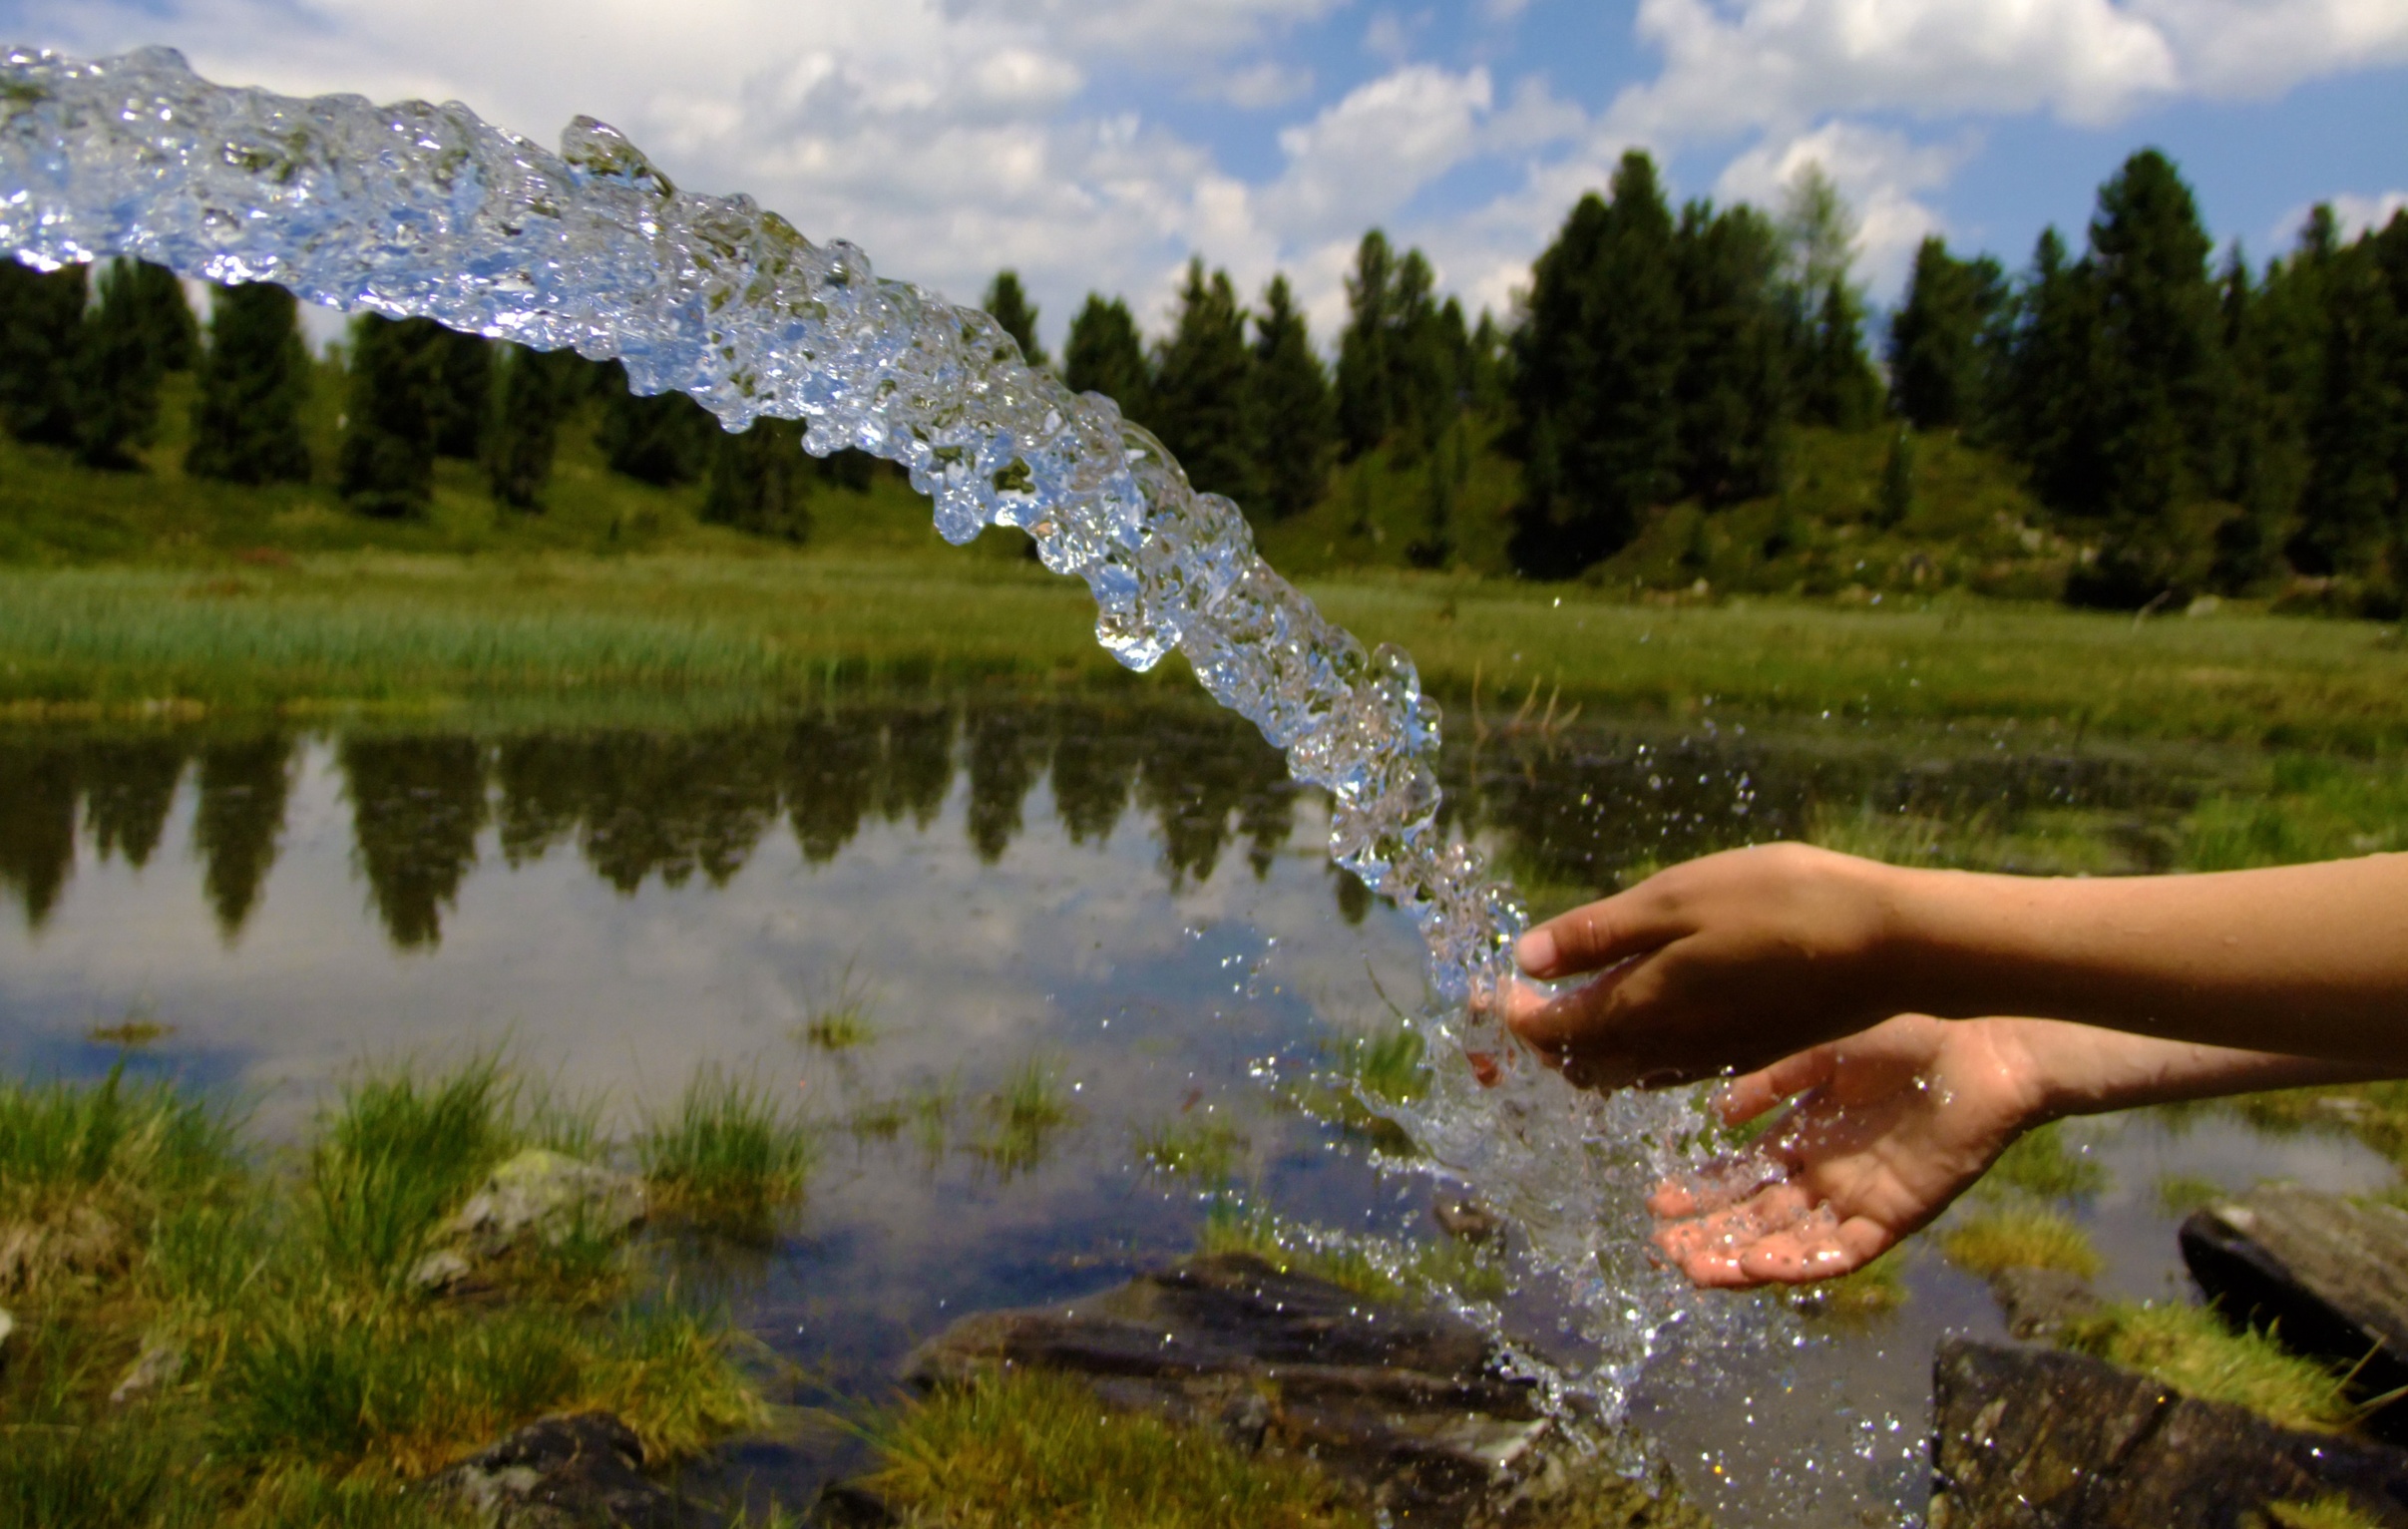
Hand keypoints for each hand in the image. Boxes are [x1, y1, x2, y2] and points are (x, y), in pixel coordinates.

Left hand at [1505, 843, 1903, 1088]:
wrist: (1889, 946)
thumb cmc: (1782, 904)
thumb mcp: (1678, 898)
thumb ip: (1599, 935)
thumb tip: (1525, 960)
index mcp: (1642, 1008)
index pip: (1551, 1029)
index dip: (1512, 1015)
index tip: (1486, 994)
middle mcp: (1669, 1047)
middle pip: (1582, 1062)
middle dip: (1541, 1039)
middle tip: (1514, 1008)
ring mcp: (1711, 1056)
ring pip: (1624, 1071)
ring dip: (1585, 1050)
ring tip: (1563, 1016)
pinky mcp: (1747, 1051)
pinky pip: (1667, 1068)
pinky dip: (1633, 1052)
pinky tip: (1638, 1022)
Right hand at [1649, 1014, 2047, 1285]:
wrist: (1982, 1046)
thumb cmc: (1908, 1035)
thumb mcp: (1822, 1053)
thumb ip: (1772, 1083)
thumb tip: (1719, 1116)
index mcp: (1806, 1136)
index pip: (1741, 1176)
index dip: (1700, 1192)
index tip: (1658, 1202)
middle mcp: (1826, 1176)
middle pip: (1756, 1219)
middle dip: (1709, 1236)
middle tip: (1664, 1249)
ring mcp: (1858, 1200)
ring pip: (1789, 1244)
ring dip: (1742, 1259)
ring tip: (1697, 1267)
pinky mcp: (1894, 1217)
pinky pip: (1842, 1252)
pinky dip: (1801, 1263)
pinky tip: (1760, 1264)